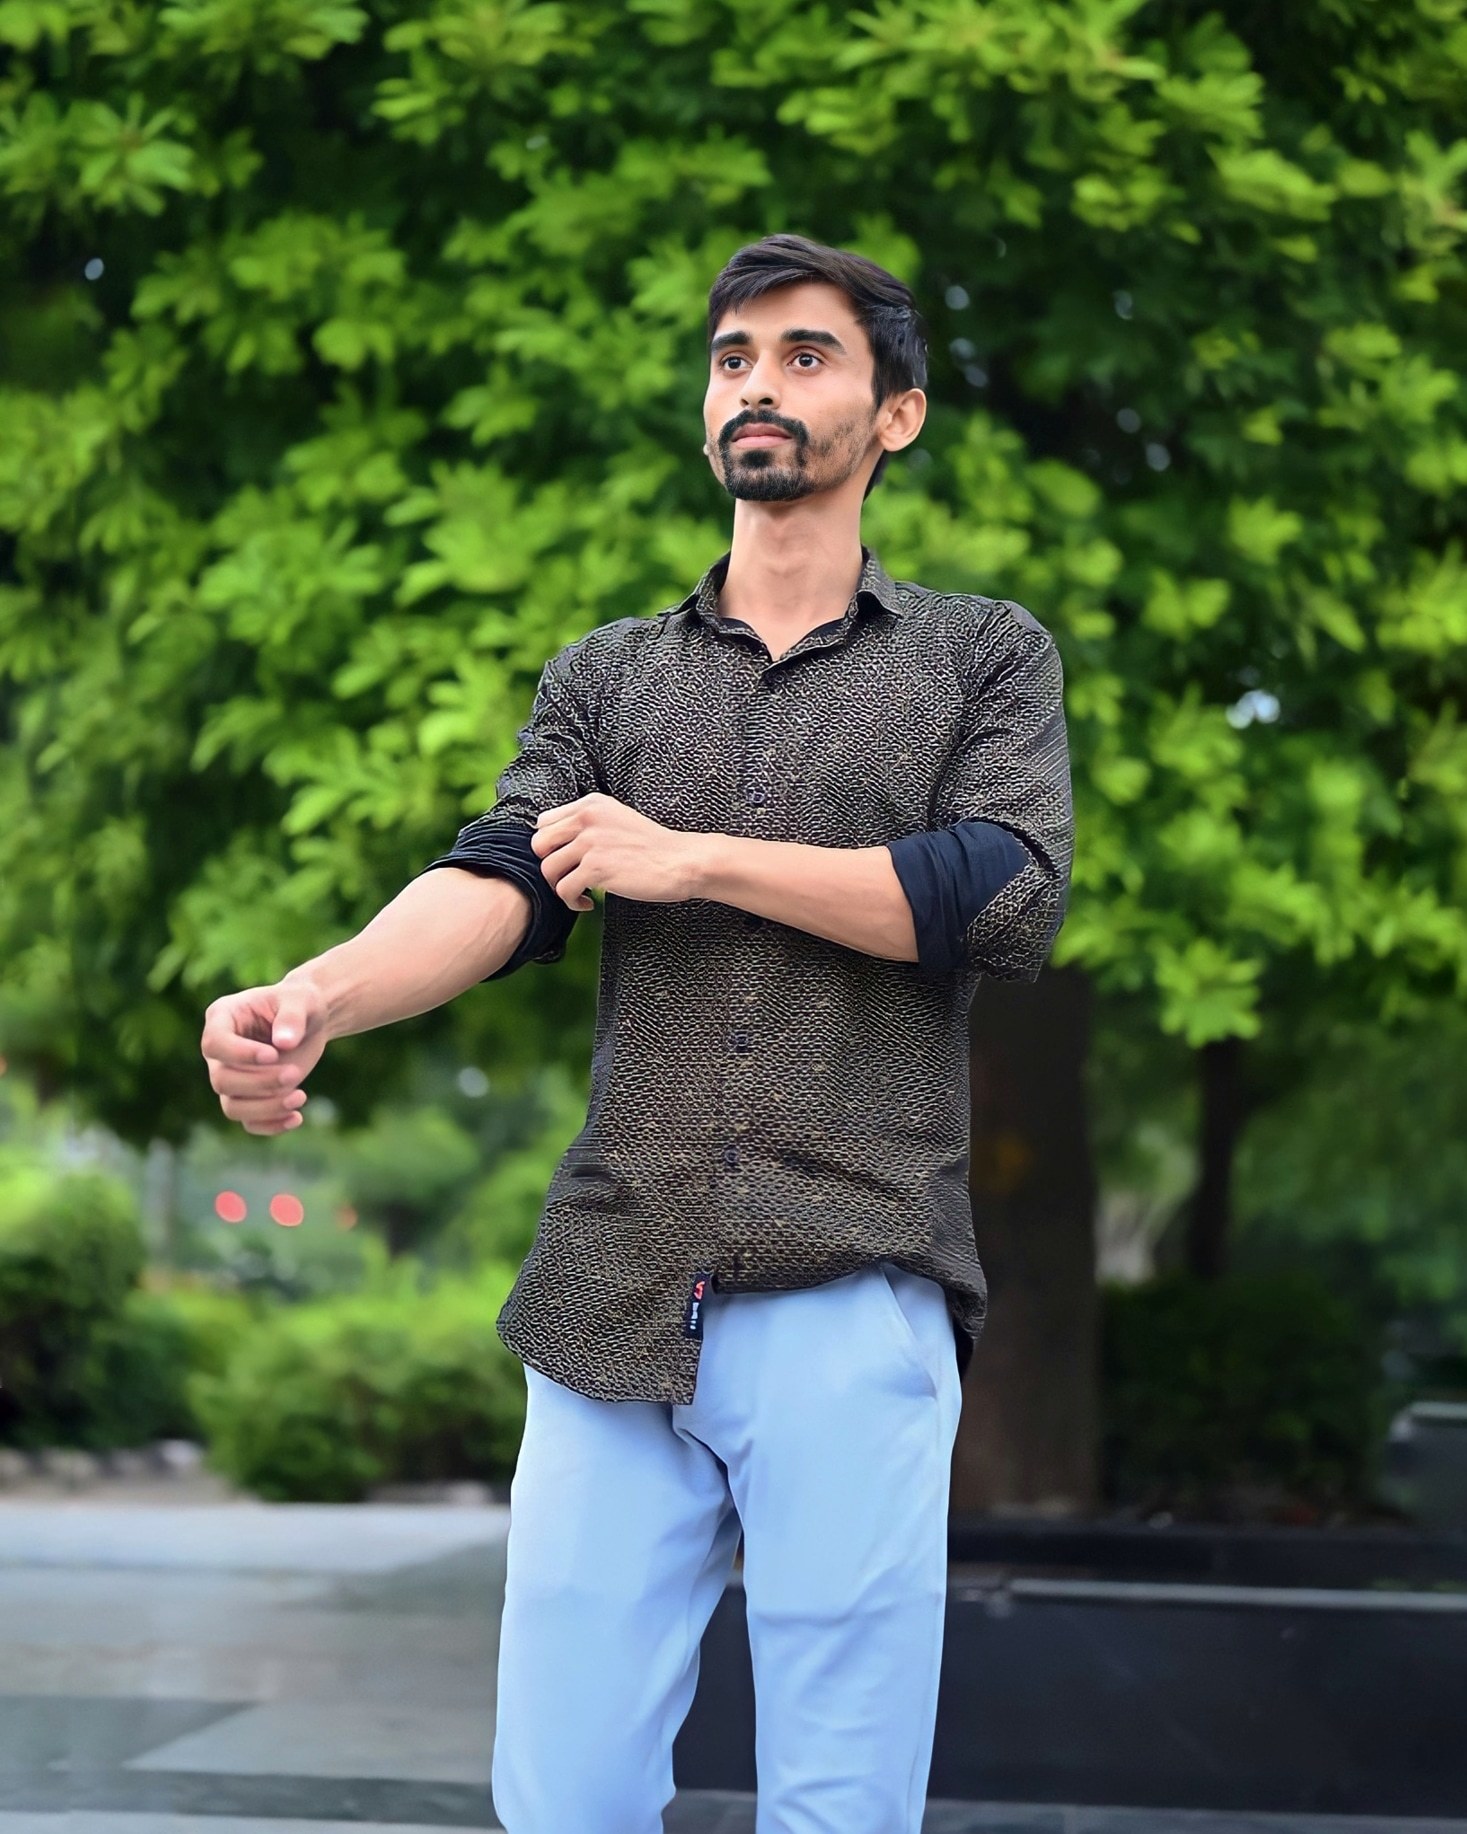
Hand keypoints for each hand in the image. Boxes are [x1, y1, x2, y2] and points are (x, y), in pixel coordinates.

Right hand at [200, 976, 330, 1134]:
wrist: (311, 1022)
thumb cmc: (300, 1002)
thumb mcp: (301, 1000)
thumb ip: (292, 1017)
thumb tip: (284, 1044)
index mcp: (222, 1018)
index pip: (214, 1043)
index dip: (240, 1054)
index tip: (273, 1055)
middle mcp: (220, 1052)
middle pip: (222, 1080)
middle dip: (260, 1082)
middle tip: (294, 1074)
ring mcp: (231, 1077)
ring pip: (232, 1107)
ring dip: (265, 1108)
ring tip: (301, 1097)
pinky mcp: (249, 1097)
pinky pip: (249, 1122)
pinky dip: (271, 1125)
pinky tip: (296, 1118)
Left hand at [531, 793, 707, 909]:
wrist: (681, 861)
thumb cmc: (654, 847)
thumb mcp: (618, 819)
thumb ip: (589, 824)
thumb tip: (557, 843)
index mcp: (591, 804)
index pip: (544, 822)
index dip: (550, 846)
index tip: (565, 860)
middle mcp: (587, 818)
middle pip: (539, 844)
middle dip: (550, 866)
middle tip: (568, 877)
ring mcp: (591, 842)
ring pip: (548, 870)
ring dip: (561, 887)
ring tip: (580, 893)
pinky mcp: (596, 868)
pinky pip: (564, 890)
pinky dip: (573, 902)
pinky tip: (589, 902)